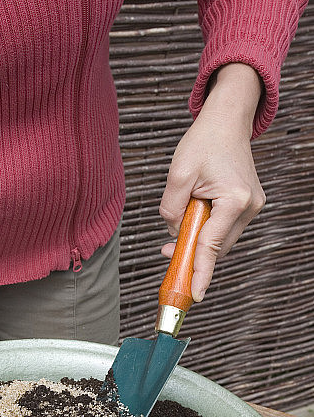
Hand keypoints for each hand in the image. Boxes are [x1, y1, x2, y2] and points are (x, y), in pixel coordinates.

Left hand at [160, 63, 265, 301]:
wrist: (226, 121)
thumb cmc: (203, 142)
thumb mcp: (177, 174)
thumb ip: (171, 209)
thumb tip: (173, 234)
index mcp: (234, 199)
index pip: (211, 245)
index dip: (200, 272)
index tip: (194, 295)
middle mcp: (249, 207)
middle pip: (217, 246)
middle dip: (191, 252)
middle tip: (166, 251)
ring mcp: (251, 207)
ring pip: (220, 239)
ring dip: (198, 238)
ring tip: (181, 218)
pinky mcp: (246, 205)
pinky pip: (223, 228)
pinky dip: (206, 229)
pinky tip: (193, 215)